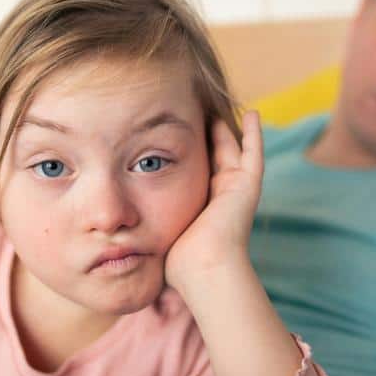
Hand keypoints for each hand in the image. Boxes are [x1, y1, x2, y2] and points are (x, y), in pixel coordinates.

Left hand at [164, 110, 262, 293]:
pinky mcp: (248, 187)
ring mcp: (237, 190)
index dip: (187, 154)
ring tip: (217, 107)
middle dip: (206, 137)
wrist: (204, 269)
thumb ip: (147, 232)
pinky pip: (253, 154)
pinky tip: (253, 114)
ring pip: (231, 151)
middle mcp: (221, 197)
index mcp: (202, 209)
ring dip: (226, 130)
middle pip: (214, 158)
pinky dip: (255, 134)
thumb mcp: (159, 238)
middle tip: (195, 111)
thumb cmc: (178, 264)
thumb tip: (120, 253)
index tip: (175, 136)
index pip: (195, 174)